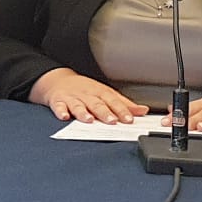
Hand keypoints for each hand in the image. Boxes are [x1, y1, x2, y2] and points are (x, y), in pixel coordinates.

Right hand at [31, 68, 145, 123]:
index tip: (129, 119)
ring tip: (89, 120)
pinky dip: (61, 111)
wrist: (58, 81)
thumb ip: (124, 104)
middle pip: (96, 104)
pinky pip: (58, 106)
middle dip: (104, 112)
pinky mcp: (58, 101)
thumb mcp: (105, 93)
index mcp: (100, 92)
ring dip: (83, 112)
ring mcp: (72, 98)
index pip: (113, 101)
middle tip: (112, 121)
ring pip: (78, 105)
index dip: (121, 110)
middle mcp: (87, 95)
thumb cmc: (85, 89)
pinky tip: (64, 116)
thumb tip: (143, 110)